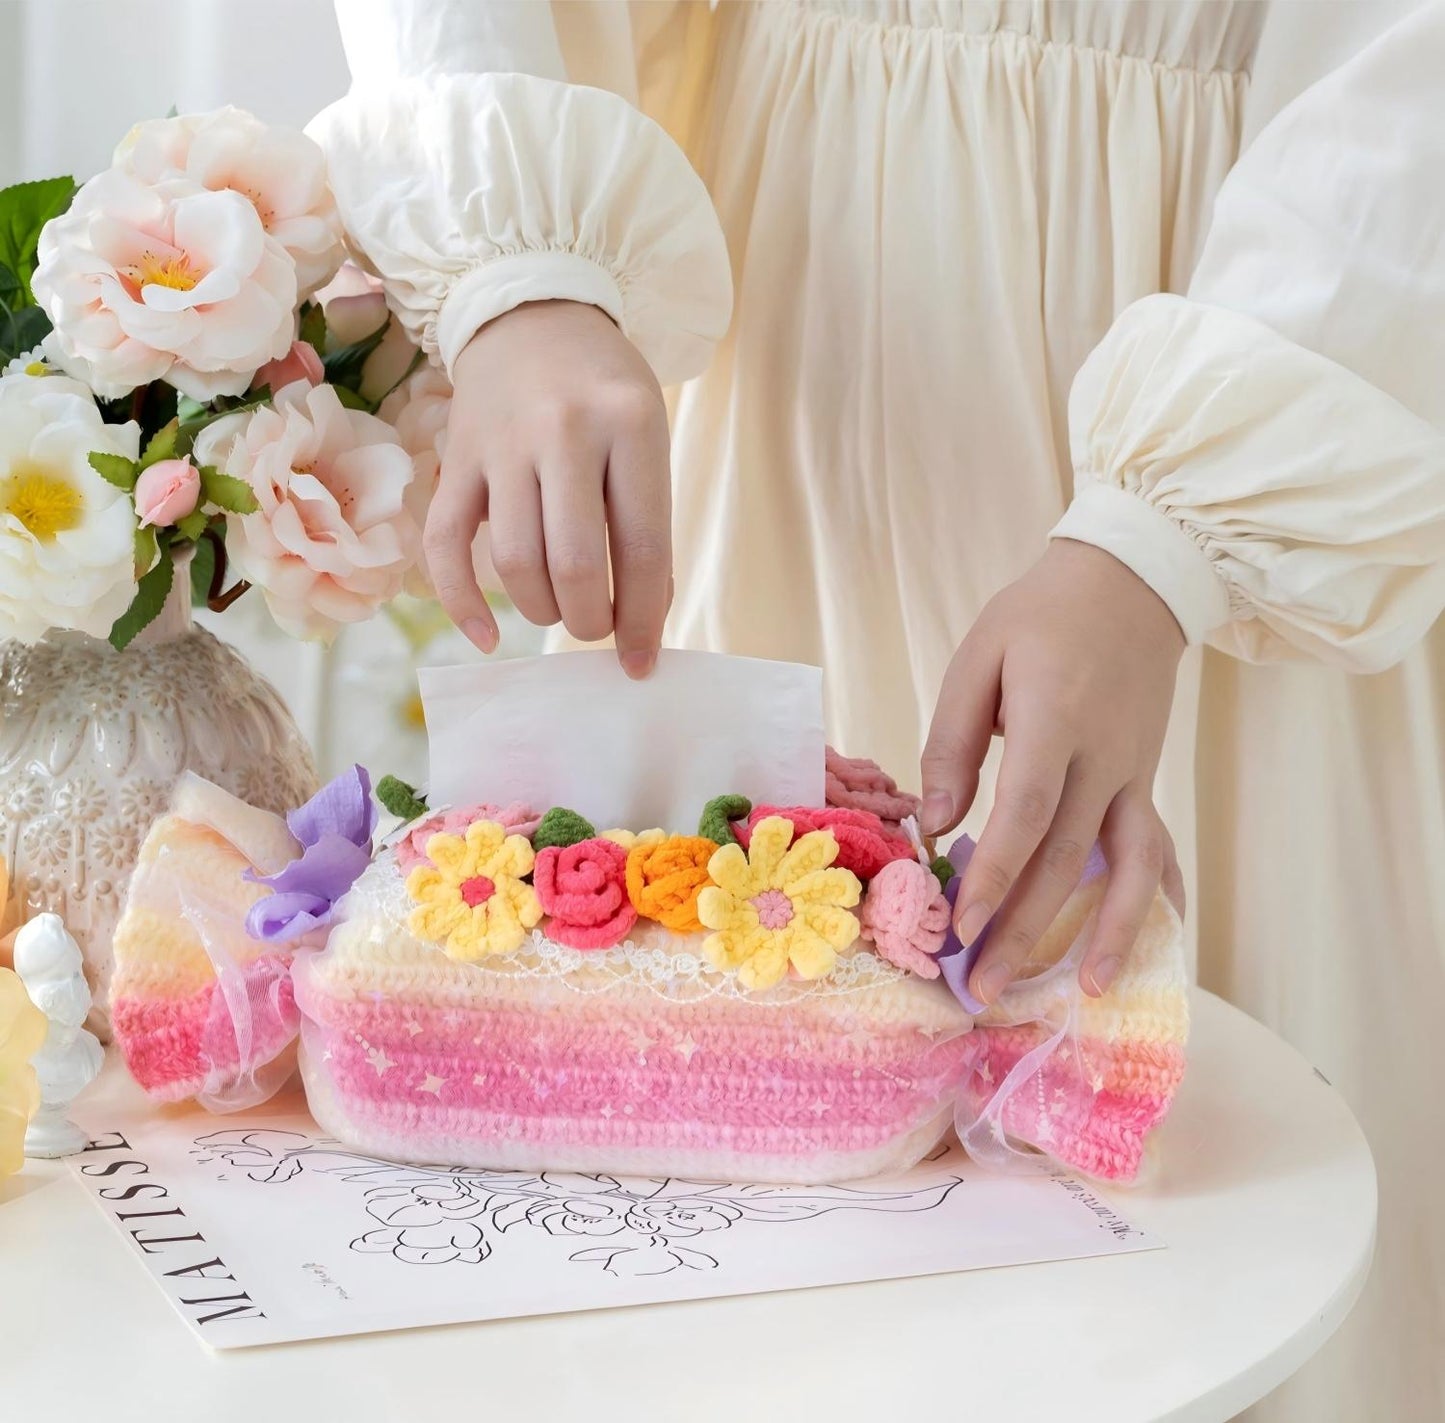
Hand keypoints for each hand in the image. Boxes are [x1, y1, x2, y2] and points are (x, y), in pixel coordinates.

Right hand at [427, 300, 672, 676]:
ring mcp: (502, 446)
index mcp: (629, 426)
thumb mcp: (648, 436)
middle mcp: (563, 433)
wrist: (528, 311)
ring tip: (558, 611)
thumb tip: (645, 619)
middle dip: (590, 621)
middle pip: (573, 564)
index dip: (644, 618)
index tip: (642, 661)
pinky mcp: (456, 459)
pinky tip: (488, 638)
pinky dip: (463, 603)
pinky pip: (445, 545)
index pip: (643, 548)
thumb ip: (647, 522)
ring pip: (513, 562)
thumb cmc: (603, 389)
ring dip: (539, 611)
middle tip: (597, 629)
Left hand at [920, 539, 1186, 1002]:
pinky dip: (1159, 895)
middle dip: (1026, 928)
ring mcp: (1135, 773)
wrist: (1129, 583)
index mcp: (1054, 720)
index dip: (994, 875)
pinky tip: (1158, 938)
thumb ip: (953, 741)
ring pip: (1129, 864)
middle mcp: (1103, 758)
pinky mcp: (1146, 779)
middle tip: (987, 988)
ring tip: (1088, 991)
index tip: (962, 927)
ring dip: (1108, 932)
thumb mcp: (977, 659)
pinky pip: (1157, 846)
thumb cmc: (1037, 618)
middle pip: (1068, 857)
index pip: (1026, 814)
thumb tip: (937, 821)